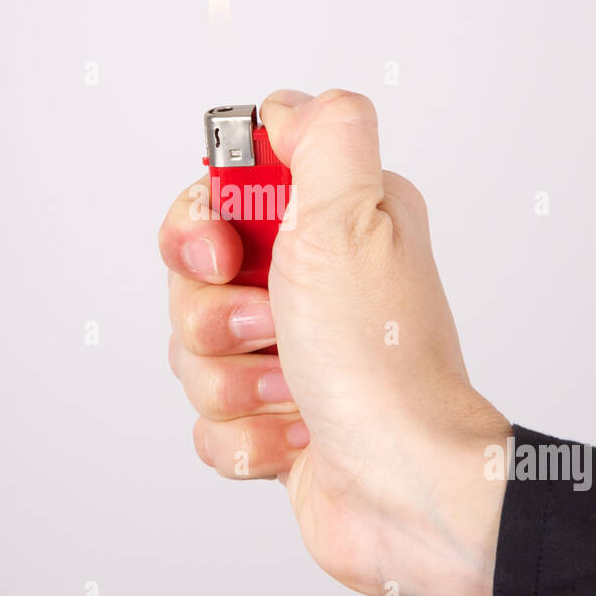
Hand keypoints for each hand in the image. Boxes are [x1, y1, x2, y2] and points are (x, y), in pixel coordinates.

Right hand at [158, 89, 509, 595]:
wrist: (402, 488)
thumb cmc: (381, 360)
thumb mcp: (352, 216)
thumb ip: (323, 135)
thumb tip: (286, 107)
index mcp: (334, 222)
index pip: (220, 195)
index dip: (200, 225)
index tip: (221, 252)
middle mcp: (313, 281)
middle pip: (192, 277)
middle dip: (213, 314)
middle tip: (266, 326)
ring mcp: (292, 352)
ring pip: (192, 352)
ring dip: (232, 379)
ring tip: (290, 388)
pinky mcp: (275, 418)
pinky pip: (208, 420)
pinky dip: (245, 435)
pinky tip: (295, 435)